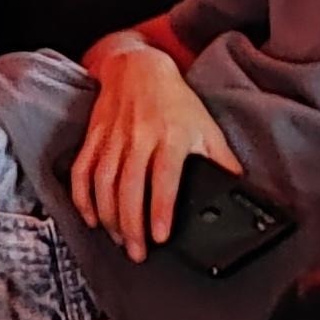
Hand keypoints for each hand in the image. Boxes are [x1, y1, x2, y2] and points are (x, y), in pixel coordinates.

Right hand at [70, 43, 238, 252]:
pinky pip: (82, 170)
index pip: (164, 177)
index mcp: (171, 136)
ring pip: (104, 182)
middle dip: (131, 224)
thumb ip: (221, 159)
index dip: (160, 209)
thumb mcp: (206, 127)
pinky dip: (82, 197)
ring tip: (119, 239)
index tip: (160, 236)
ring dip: (108, 216)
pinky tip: (91, 218)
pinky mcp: (94, 136)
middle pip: (129, 186)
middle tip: (137, 252)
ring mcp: (113, 137)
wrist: (138, 67)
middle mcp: (139, 136)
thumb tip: (238, 187)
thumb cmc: (176, 101)